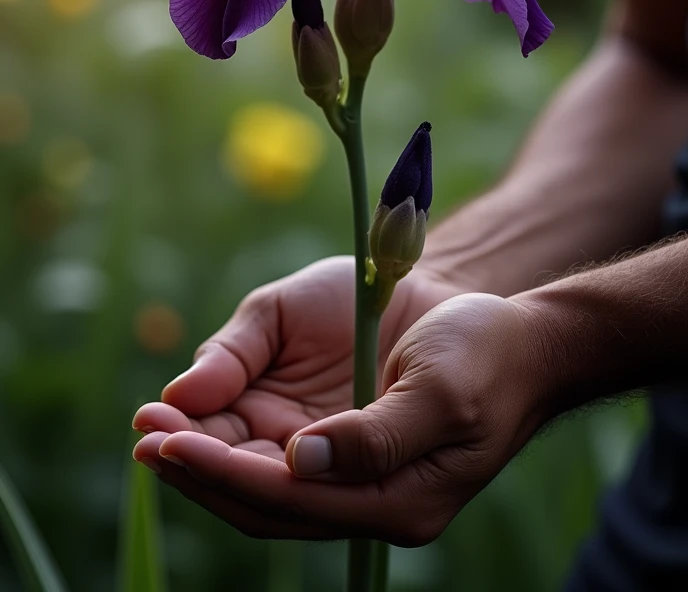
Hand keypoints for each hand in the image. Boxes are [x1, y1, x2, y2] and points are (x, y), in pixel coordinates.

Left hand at [133, 291, 543, 544]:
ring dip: (204, 453)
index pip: (289, 499)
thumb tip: (295, 463)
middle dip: (200, 466)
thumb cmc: (484, 355)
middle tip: (143, 432)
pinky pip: (273, 448)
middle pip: (264, 499)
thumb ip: (373, 436)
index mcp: (395, 499)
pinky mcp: (342, 438)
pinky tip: (195, 410)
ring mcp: (351, 468)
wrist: (514, 334)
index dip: (225, 471)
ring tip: (151, 421)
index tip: (170, 438)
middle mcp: (365, 496)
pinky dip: (230, 430)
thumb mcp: (440, 391)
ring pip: (260, 478)